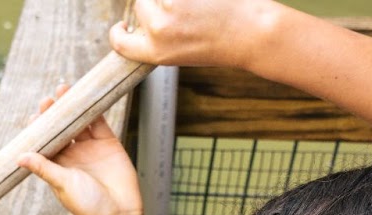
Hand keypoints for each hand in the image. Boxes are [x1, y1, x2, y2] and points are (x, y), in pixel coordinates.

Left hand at [17, 89, 143, 214]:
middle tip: (47, 100)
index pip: (45, 142)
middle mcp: (73, 155)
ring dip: (72, 107)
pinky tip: (87, 95)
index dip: (39, 128)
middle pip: (61, 128)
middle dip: (54, 113)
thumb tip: (19, 157)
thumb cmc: (87, 206)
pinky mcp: (108, 143)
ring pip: (79, 121)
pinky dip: (94, 109)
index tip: (33, 116)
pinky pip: (99, 122)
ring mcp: (91, 148)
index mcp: (58, 165)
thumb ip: (44, 168)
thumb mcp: (63, 184)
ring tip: (64, 90)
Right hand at [108, 0, 279, 68]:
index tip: (123, 27)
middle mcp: (159, 30)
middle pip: (141, 4)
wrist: (252, 33)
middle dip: (158, 4)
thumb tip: (143, 21)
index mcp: (156, 53)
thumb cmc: (223, 43)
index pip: (120, 42)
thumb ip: (159, 39)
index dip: (119, 32)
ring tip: (199, 5)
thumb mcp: (182, 53)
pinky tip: (203, 1)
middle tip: (187, 11)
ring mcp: (170, 5)